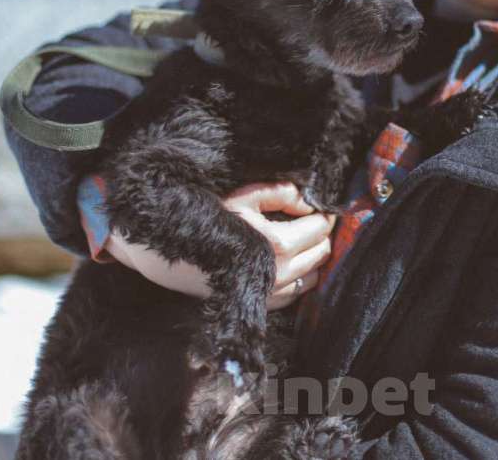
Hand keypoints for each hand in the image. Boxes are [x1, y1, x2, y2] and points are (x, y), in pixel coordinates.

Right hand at [105, 182, 333, 310]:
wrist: (174, 255)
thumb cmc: (209, 219)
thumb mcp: (244, 196)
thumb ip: (281, 193)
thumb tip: (309, 202)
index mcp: (278, 244)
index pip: (319, 228)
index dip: (323, 214)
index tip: (319, 206)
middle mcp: (280, 273)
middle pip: (321, 252)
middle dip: (321, 234)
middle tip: (311, 219)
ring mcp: (272, 293)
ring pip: (314, 275)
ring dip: (314, 257)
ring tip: (302, 239)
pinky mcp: (263, 305)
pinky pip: (298, 293)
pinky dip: (302, 276)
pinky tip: (290, 261)